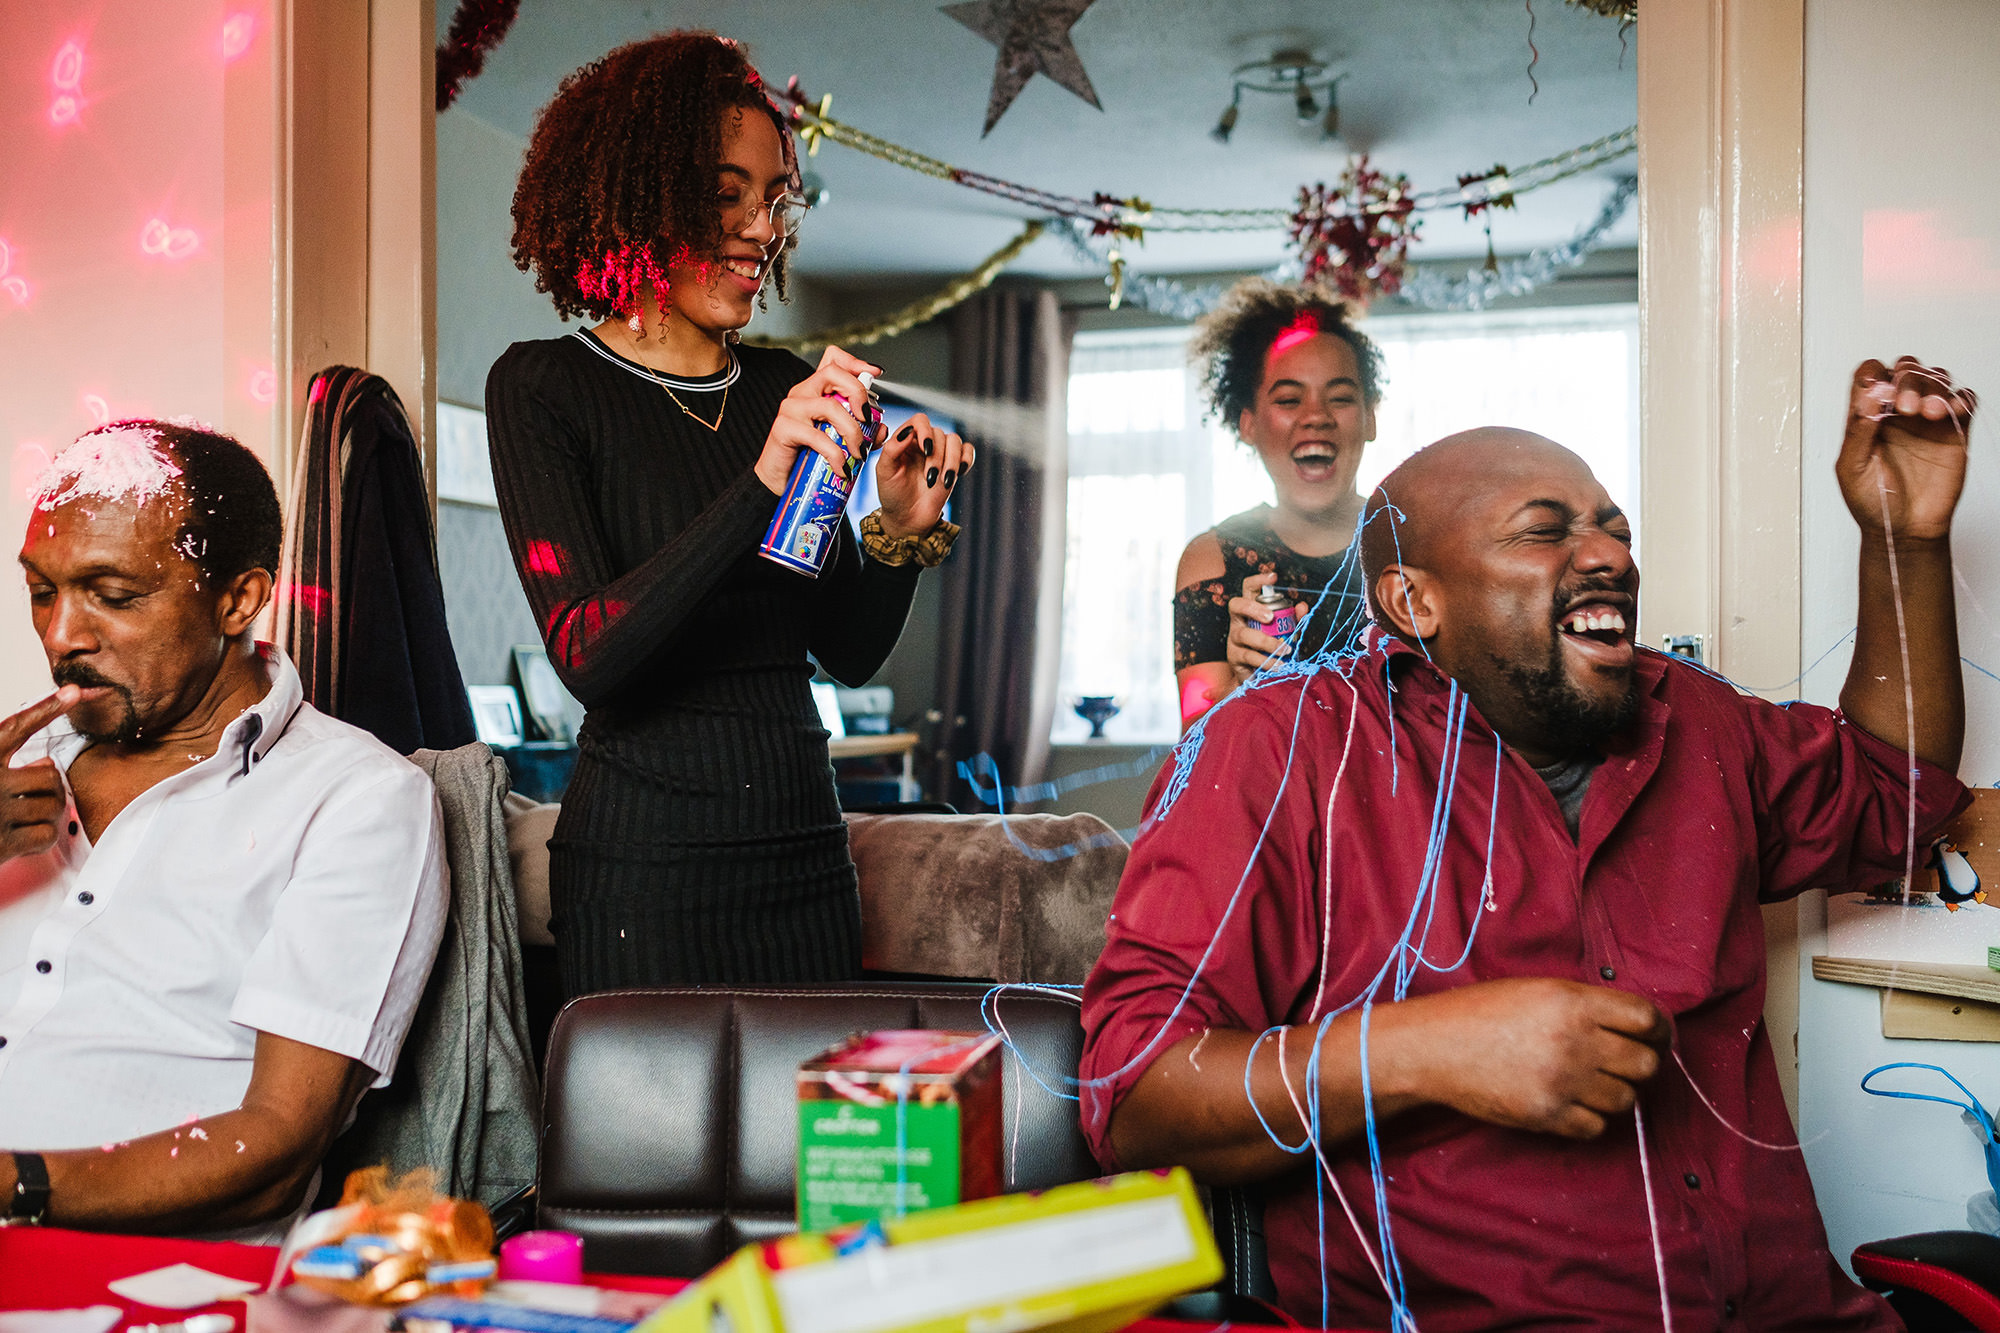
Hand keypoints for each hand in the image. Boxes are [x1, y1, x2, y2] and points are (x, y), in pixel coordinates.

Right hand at [0, 687, 79, 862]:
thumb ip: (4, 762)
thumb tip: (46, 763)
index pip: (17, 726)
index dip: (47, 708)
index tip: (75, 691)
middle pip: (50, 775)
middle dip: (49, 787)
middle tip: (33, 794)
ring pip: (54, 805)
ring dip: (46, 812)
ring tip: (24, 815)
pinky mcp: (2, 843)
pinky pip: (47, 833)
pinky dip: (42, 837)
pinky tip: (24, 836)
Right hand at [755, 344, 882, 495]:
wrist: (780, 480)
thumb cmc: (807, 458)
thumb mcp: (841, 442)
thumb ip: (864, 433)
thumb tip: (882, 429)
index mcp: (816, 390)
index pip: (832, 359)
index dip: (854, 361)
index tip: (874, 372)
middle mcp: (803, 393)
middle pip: (832, 373)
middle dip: (858, 392)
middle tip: (868, 418)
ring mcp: (791, 408)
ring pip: (829, 407)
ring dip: (851, 432)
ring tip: (858, 453)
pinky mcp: (784, 428)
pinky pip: (817, 437)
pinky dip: (835, 454)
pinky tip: (841, 467)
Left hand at [875, 412, 972, 539]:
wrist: (907, 518)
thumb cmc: (892, 494)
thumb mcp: (884, 472)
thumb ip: (892, 449)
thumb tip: (908, 432)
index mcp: (905, 440)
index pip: (920, 421)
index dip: (925, 431)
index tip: (925, 449)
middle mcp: (924, 443)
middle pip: (939, 433)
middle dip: (936, 457)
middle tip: (929, 478)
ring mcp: (940, 454)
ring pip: (955, 441)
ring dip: (951, 461)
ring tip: (942, 481)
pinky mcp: (954, 465)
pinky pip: (968, 451)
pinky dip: (967, 459)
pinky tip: (959, 472)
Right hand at [1224, 572, 1303, 682]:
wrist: (1259, 677)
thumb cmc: (1272, 649)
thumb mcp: (1286, 632)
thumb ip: (1294, 620)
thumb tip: (1302, 607)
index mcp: (1251, 610)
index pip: (1248, 589)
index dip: (1258, 581)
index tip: (1273, 577)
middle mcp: (1238, 621)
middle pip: (1237, 605)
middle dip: (1253, 608)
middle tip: (1271, 617)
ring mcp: (1234, 639)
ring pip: (1243, 634)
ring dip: (1266, 641)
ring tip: (1285, 650)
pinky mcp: (1234, 657)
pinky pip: (1248, 656)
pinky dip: (1266, 660)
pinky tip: (1279, 665)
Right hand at [1382, 977, 1669, 1139]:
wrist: (1432, 1047)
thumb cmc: (1480, 1012)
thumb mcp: (1536, 990)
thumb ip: (1586, 1005)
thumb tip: (1636, 1026)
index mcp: (1572, 1003)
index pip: (1646, 1019)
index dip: (1656, 1030)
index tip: (1651, 1037)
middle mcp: (1574, 1042)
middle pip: (1645, 1064)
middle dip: (1637, 1063)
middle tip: (1618, 1062)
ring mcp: (1562, 1082)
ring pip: (1625, 1099)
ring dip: (1613, 1092)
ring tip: (1587, 1083)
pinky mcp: (1547, 1116)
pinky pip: (1596, 1126)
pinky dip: (1589, 1117)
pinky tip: (1569, 1102)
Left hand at [1838, 357, 1976, 543]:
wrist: (1905, 530)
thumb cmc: (1873, 502)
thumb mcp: (1851, 469)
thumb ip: (1858, 432)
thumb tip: (1869, 397)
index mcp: (1866, 417)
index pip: (1868, 376)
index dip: (1873, 373)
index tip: (1877, 389)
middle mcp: (1896, 413)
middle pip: (1905, 371)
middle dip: (1907, 379)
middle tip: (1906, 406)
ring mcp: (1926, 420)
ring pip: (1936, 379)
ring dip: (1934, 385)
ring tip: (1929, 412)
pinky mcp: (1953, 431)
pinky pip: (1964, 401)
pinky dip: (1962, 399)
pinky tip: (1954, 411)